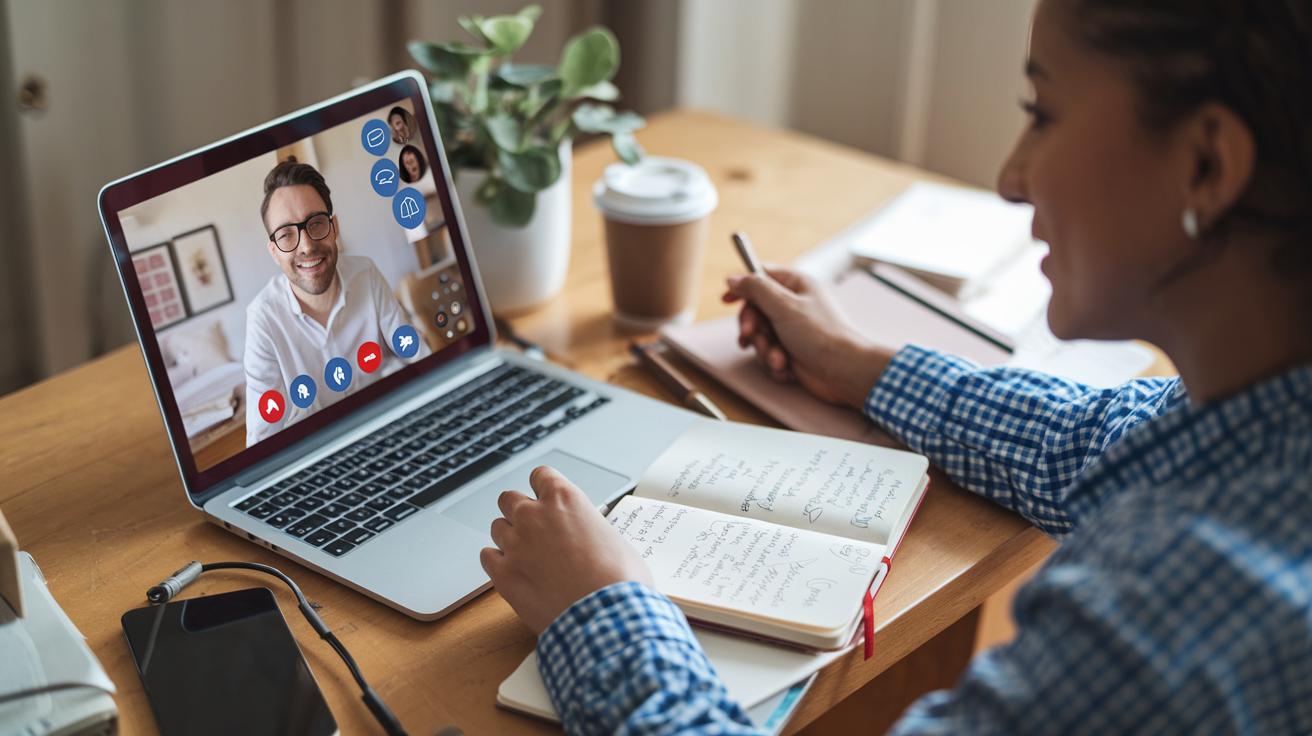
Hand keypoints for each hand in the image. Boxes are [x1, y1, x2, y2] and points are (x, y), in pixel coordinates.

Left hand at [480, 466, 654, 634]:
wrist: (606, 615)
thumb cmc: (618, 580)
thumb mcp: (614, 539)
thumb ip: (590, 528)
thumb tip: (590, 538)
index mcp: (564, 499)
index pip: (540, 475)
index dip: (543, 487)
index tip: (545, 498)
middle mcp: (534, 516)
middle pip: (510, 498)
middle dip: (520, 511)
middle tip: (534, 529)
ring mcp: (515, 544)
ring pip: (497, 527)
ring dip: (509, 538)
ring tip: (528, 556)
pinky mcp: (503, 574)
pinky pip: (486, 557)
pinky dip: (497, 563)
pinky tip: (513, 571)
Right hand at [724, 267, 895, 408]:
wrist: (843, 372)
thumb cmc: (822, 336)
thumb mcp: (783, 305)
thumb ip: (755, 288)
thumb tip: (733, 278)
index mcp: (797, 285)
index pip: (762, 277)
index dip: (743, 287)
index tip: (726, 299)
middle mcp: (794, 306)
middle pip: (755, 310)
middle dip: (752, 327)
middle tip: (752, 335)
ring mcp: (792, 330)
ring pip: (759, 335)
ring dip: (764, 349)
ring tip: (778, 359)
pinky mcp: (791, 351)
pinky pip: (767, 353)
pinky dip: (773, 363)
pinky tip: (786, 369)